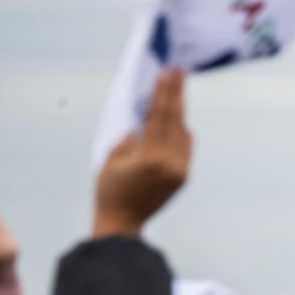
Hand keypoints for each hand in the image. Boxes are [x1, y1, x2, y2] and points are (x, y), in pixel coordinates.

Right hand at [93, 69, 191, 237]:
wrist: (122, 223)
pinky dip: (180, 132)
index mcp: (149, 158)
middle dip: (177, 93)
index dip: (163, 93)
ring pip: (184, 132)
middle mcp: (169, 163)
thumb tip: (144, 121)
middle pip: (176, 120)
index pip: (159, 117)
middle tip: (179, 71)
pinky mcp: (184, 176)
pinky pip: (185, 147)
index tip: (167, 73)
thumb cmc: (109, 190)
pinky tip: (175, 121)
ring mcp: (180, 170)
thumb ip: (129, 138)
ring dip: (179, 112)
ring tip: (175, 90)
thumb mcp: (111, 160)